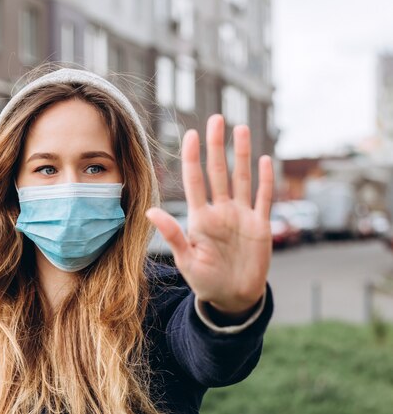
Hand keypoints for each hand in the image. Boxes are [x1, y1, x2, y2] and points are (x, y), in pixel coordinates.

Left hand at [146, 115, 273, 316]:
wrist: (233, 298)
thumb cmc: (205, 281)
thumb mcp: (187, 259)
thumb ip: (172, 234)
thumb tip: (151, 211)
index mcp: (201, 218)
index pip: (195, 180)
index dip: (192, 157)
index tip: (190, 135)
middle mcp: (221, 211)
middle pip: (218, 171)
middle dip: (216, 146)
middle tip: (216, 119)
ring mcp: (242, 216)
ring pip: (242, 178)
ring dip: (242, 154)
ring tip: (240, 128)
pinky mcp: (260, 226)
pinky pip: (264, 199)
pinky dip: (266, 181)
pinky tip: (265, 160)